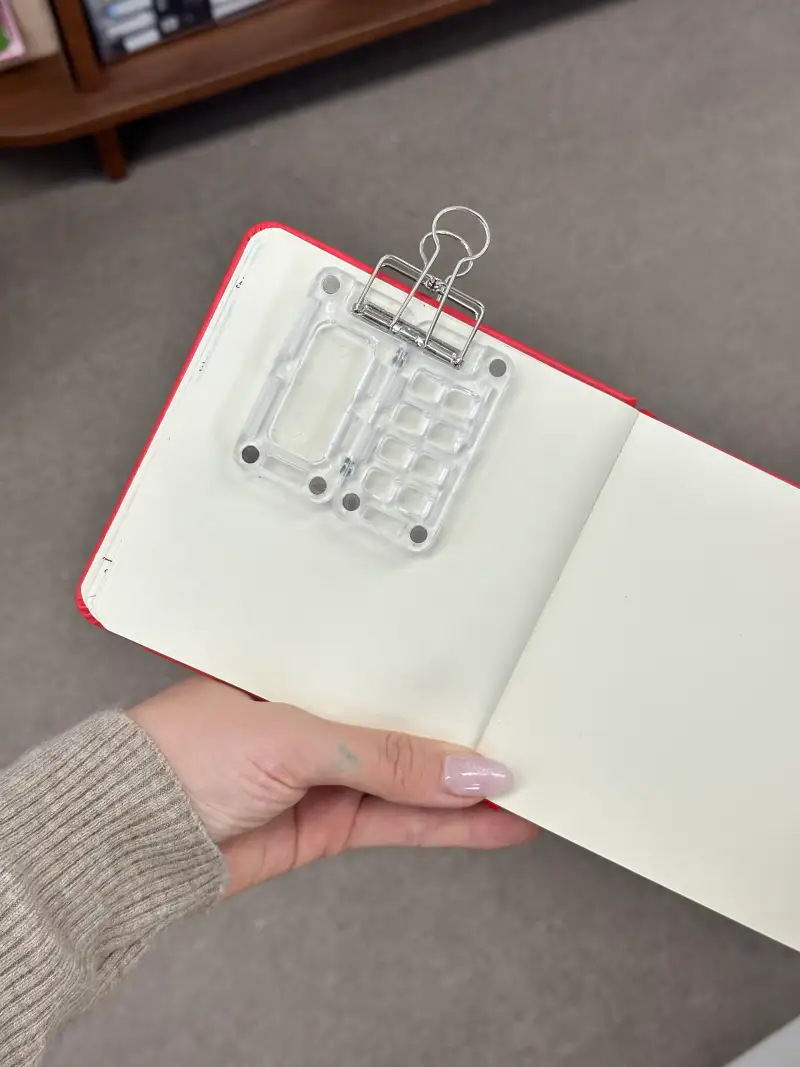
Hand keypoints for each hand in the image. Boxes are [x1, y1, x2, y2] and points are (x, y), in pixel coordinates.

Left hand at [130, 678, 537, 895]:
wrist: (131, 840)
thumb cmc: (181, 756)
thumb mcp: (293, 737)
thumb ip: (387, 757)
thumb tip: (468, 771)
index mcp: (306, 670)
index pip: (392, 672)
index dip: (445, 684)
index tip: (498, 693)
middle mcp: (320, 717)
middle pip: (411, 726)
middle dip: (466, 736)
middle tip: (527, 739)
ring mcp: (328, 773)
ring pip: (415, 779)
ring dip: (468, 787)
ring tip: (527, 787)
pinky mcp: (331, 823)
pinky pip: (403, 822)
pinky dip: (449, 826)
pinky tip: (491, 823)